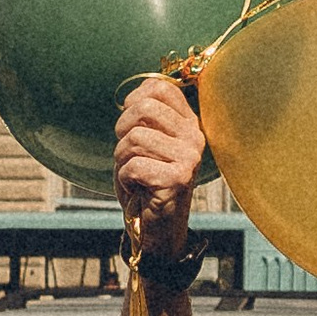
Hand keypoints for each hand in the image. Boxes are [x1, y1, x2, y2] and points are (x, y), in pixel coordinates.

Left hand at [113, 72, 204, 258]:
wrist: (156, 227)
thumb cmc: (146, 183)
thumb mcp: (146, 143)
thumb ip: (145, 117)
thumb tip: (134, 93)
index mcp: (189, 123)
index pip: (159, 87)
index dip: (133, 102)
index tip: (131, 125)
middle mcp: (194, 137)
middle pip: (143, 108)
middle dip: (122, 131)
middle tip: (128, 154)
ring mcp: (189, 158)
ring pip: (133, 139)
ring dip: (122, 160)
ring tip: (135, 175)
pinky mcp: (177, 179)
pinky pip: (132, 166)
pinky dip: (124, 180)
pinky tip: (138, 189)